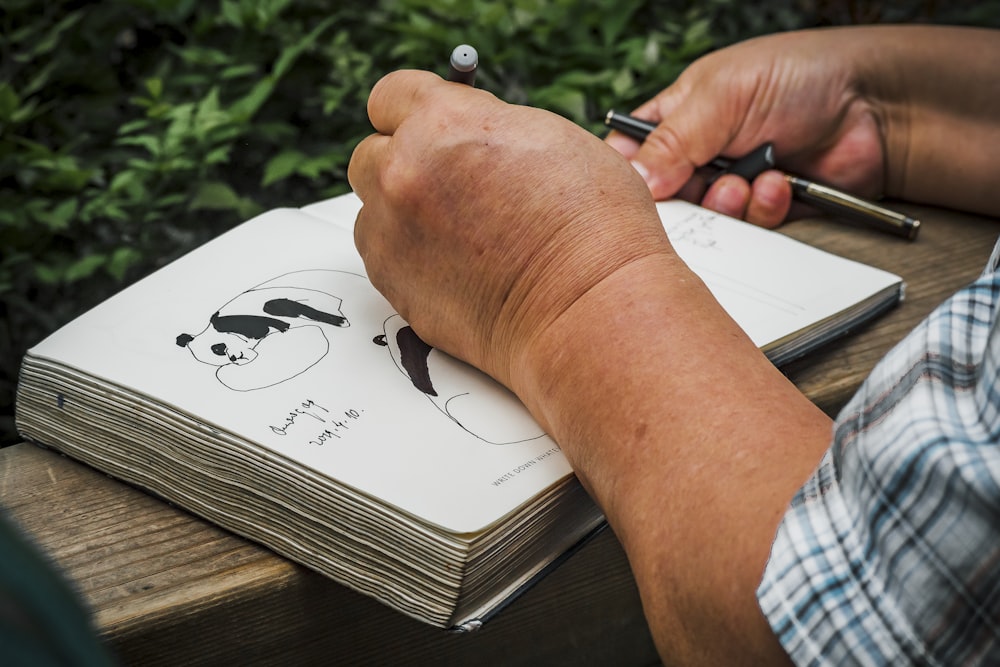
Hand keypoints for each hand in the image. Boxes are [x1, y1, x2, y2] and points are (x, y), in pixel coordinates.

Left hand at [349, 70, 670, 391]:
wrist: (587, 308)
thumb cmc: (592, 228)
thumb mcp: (554, 141)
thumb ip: (495, 128)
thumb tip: (478, 134)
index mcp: (444, 121)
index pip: (392, 96)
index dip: (412, 114)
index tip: (425, 129)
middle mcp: (405, 170)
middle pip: (371, 153)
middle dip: (404, 165)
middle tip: (449, 187)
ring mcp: (392, 230)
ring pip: (372, 208)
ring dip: (403, 215)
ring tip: (462, 236)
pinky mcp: (391, 281)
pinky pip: (383, 257)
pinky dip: (410, 259)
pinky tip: (458, 268)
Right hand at [606, 28, 885, 226]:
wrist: (875, 103)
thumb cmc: (799, 76)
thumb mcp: (722, 95)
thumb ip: (672, 139)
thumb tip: (636, 180)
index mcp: (678, 117)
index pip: (631, 153)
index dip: (629, 176)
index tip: (635, 192)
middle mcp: (702, 153)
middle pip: (665, 198)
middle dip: (683, 199)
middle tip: (700, 186)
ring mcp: (734, 183)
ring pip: (707, 219)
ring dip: (727, 205)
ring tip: (748, 181)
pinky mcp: (767, 210)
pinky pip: (748, 230)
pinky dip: (762, 211)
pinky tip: (778, 183)